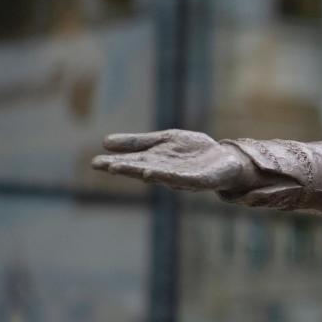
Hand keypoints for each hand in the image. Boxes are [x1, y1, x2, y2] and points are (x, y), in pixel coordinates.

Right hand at [91, 129, 257, 192]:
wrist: (225, 158)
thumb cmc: (193, 152)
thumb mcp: (164, 140)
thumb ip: (138, 143)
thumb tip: (104, 142)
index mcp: (155, 162)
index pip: (132, 162)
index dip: (115, 163)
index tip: (95, 162)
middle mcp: (165, 172)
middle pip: (143, 170)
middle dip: (127, 169)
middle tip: (107, 167)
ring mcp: (182, 178)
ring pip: (161, 176)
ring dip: (144, 173)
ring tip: (130, 169)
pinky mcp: (199, 180)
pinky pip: (183, 179)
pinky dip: (170, 178)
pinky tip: (157, 174)